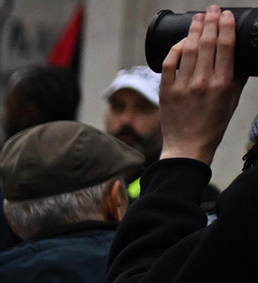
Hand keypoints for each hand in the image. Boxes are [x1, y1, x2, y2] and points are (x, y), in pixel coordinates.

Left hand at [161, 6, 247, 165]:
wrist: (188, 146)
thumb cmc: (213, 124)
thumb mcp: (232, 100)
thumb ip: (236, 77)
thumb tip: (239, 57)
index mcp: (223, 83)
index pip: (226, 47)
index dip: (226, 26)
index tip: (226, 14)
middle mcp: (203, 82)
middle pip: (207, 43)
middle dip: (210, 22)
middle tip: (212, 9)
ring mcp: (182, 86)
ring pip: (188, 50)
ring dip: (194, 30)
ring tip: (198, 18)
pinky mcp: (166, 91)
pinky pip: (169, 64)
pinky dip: (174, 49)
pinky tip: (181, 41)